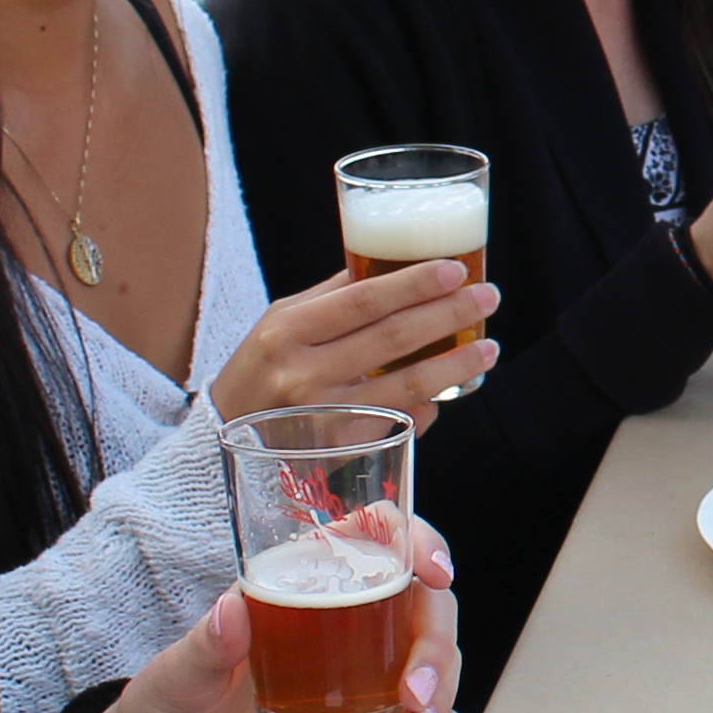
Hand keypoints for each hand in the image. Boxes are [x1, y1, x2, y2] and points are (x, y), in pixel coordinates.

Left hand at [88, 531, 463, 712]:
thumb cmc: (171, 704)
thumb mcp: (178, 673)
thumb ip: (206, 644)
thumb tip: (232, 610)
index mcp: (300, 579)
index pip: (373, 537)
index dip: (415, 540)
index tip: (433, 571)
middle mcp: (342, 614)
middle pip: (420, 601)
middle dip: (433, 640)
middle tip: (414, 691)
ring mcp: (361, 666)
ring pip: (430, 654)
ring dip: (442, 685)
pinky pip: (420, 709)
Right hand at [211, 256, 499, 423]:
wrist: (225, 438)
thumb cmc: (261, 368)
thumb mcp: (281, 321)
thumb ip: (332, 296)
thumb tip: (391, 262)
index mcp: (289, 330)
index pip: (362, 300)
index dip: (413, 283)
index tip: (454, 269)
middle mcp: (304, 374)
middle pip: (393, 338)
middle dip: (448, 314)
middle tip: (487, 297)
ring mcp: (324, 416)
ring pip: (406, 386)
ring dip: (455, 365)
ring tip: (488, 346)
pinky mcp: (340, 450)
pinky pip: (398, 421)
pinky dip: (428, 404)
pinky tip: (450, 389)